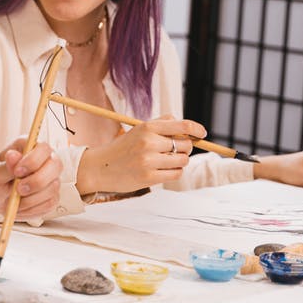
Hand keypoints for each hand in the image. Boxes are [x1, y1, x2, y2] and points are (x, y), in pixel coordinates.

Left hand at [0, 137, 62, 217]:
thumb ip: (5, 166)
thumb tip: (13, 156)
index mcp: (30, 147)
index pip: (43, 148)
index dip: (33, 160)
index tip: (17, 172)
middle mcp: (45, 160)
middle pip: (56, 165)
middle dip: (37, 181)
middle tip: (18, 189)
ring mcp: (52, 178)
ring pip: (53, 187)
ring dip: (32, 198)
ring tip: (15, 199)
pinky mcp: (53, 196)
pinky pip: (50, 203)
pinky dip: (33, 208)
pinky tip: (21, 206)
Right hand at [76, 116, 206, 193]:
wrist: (100, 167)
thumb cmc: (123, 148)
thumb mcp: (138, 130)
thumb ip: (162, 124)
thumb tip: (188, 129)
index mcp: (147, 127)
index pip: (182, 126)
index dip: (196, 130)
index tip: (202, 134)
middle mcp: (148, 143)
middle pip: (185, 145)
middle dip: (185, 148)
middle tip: (173, 151)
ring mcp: (148, 161)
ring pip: (183, 160)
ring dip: (179, 161)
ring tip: (166, 162)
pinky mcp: (148, 177)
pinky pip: (176, 174)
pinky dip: (175, 172)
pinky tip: (164, 170)